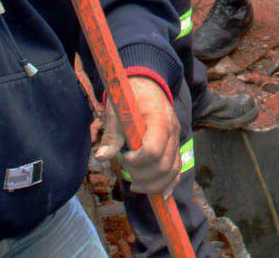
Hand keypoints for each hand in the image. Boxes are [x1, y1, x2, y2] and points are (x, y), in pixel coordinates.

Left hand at [91, 77, 180, 196]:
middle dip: (143, 176)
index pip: (153, 150)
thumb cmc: (130, 98)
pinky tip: (157, 194)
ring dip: (154, 185)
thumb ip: (111, 136)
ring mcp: (176, 139)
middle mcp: (172, 131)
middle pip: (164, 165)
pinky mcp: (176, 146)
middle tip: (127, 171)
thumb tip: (101, 156)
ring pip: (173, 171)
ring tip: (136, 186)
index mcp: (158, 119)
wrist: (148, 85)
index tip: (125, 158)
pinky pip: (177, 170)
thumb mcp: (116, 113)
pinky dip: (169, 184)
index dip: (137, 161)